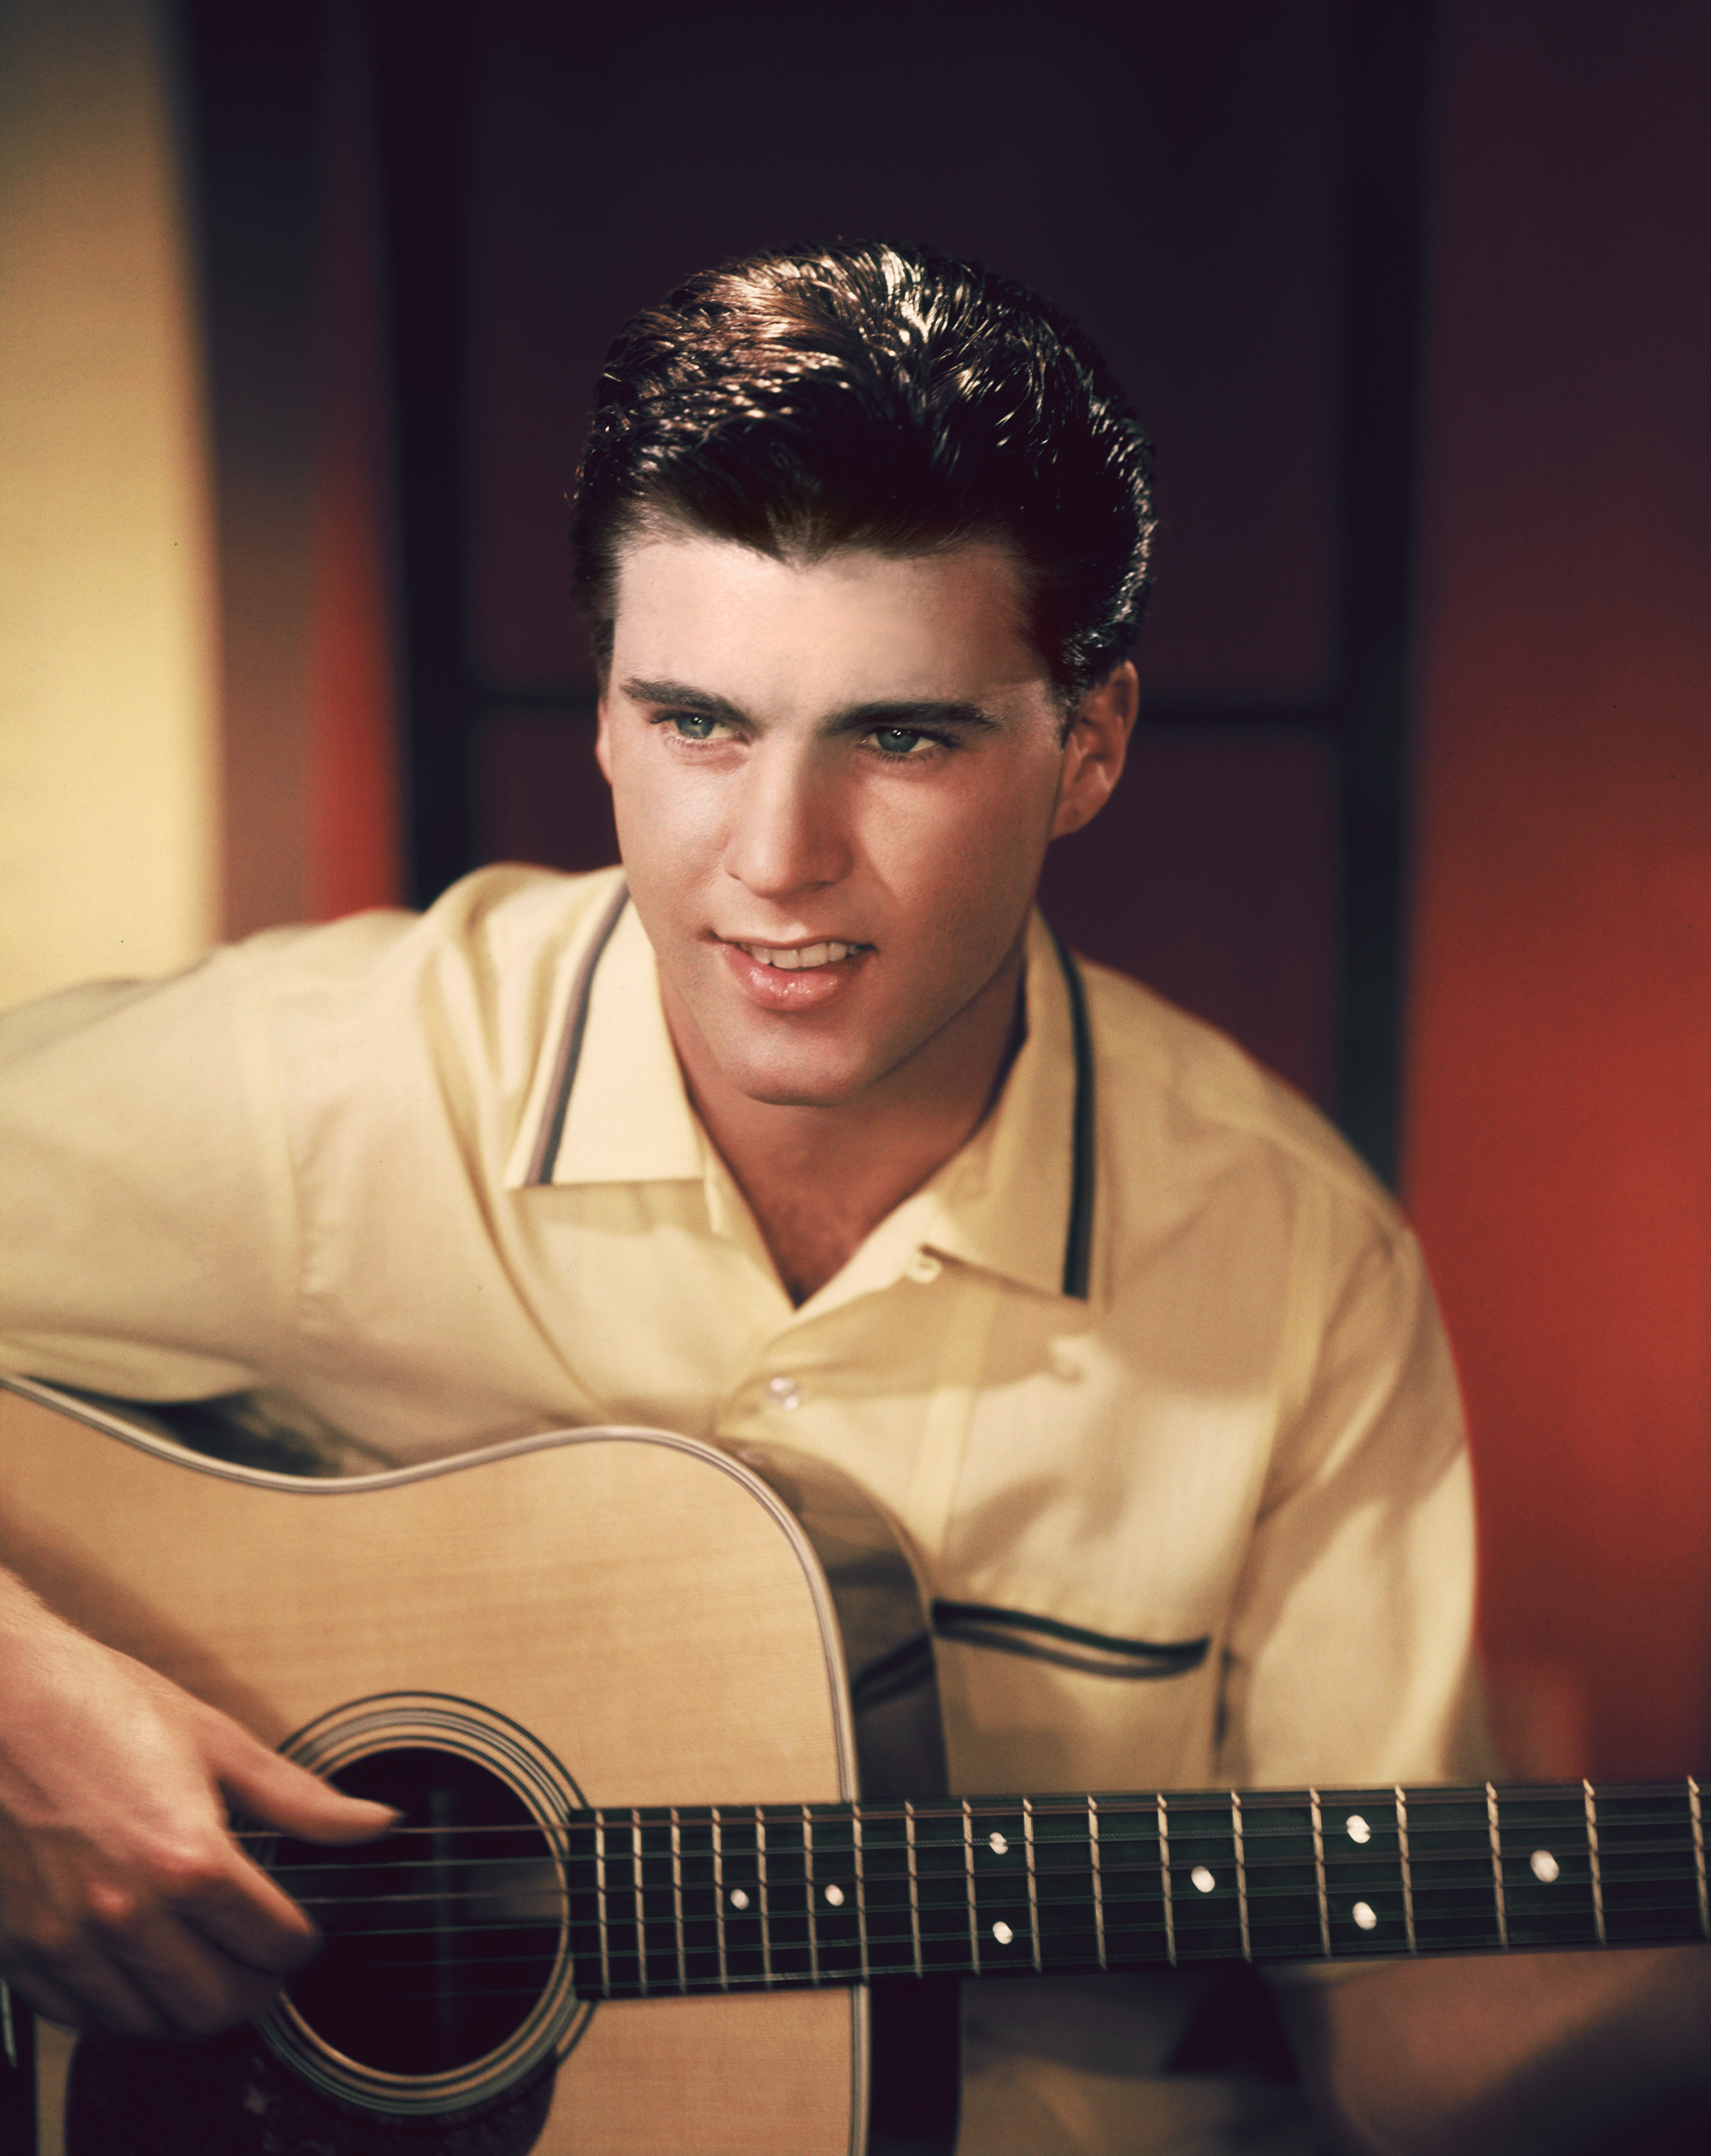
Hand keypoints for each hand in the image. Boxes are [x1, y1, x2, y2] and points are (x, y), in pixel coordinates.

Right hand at [0, 1573, 395, 2038]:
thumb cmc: (99, 1704)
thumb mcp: (215, 1740)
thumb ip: (300, 1799)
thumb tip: (378, 1823)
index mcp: (186, 1858)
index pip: (274, 1946)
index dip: (302, 1943)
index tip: (299, 1932)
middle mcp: (127, 1912)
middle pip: (217, 2006)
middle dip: (256, 1989)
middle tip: (263, 1962)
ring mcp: (68, 1939)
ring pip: (151, 2025)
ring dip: (190, 2006)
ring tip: (208, 1966)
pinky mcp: (22, 1950)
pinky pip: (84, 2018)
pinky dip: (123, 2008)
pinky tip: (142, 1970)